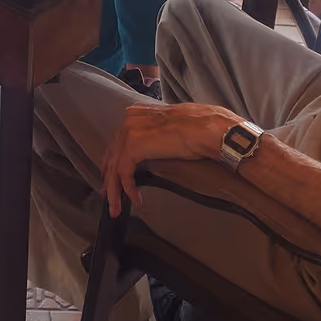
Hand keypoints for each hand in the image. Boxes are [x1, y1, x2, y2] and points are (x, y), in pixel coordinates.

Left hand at [100, 103, 233, 216]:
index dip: (114, 161)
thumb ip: (158, 134)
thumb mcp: (173, 128)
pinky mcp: (135, 146)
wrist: (211, 130)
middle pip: (112, 154)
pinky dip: (127, 188)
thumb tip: (154, 147)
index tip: (113, 176)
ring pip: (115, 166)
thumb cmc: (201, 129)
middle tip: (109, 196)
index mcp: (138, 113)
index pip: (118, 140)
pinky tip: (136, 199)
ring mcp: (130, 131)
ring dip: (115, 190)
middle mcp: (130, 120)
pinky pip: (124, 172)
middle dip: (110, 178)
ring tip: (117, 207)